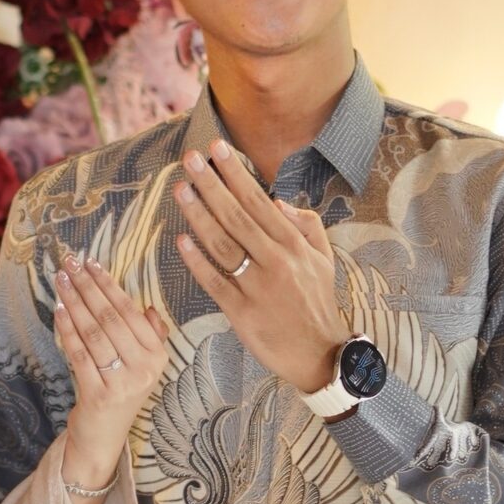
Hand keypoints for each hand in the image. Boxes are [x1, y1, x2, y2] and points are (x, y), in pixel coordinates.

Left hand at [53, 254, 168, 500]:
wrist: (104, 437)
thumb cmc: (119, 392)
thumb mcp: (141, 365)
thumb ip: (149, 336)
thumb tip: (147, 308)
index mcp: (158, 356)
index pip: (132, 312)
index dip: (109, 285)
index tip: (91, 262)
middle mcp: (145, 368)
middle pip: (111, 318)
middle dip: (88, 287)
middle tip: (70, 264)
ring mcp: (122, 383)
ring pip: (94, 333)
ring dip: (75, 302)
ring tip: (60, 281)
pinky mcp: (99, 394)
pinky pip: (80, 354)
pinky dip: (68, 329)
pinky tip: (59, 310)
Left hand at [174, 139, 348, 391]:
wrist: (319, 353)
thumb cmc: (316, 302)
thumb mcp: (323, 259)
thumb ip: (306, 226)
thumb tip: (278, 201)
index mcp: (293, 246)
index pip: (259, 202)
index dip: (236, 175)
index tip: (218, 150)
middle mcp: (275, 262)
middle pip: (237, 217)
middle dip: (212, 185)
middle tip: (191, 159)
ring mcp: (257, 288)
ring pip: (223, 245)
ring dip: (199, 215)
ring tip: (181, 189)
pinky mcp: (241, 313)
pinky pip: (215, 282)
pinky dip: (197, 262)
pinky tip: (181, 240)